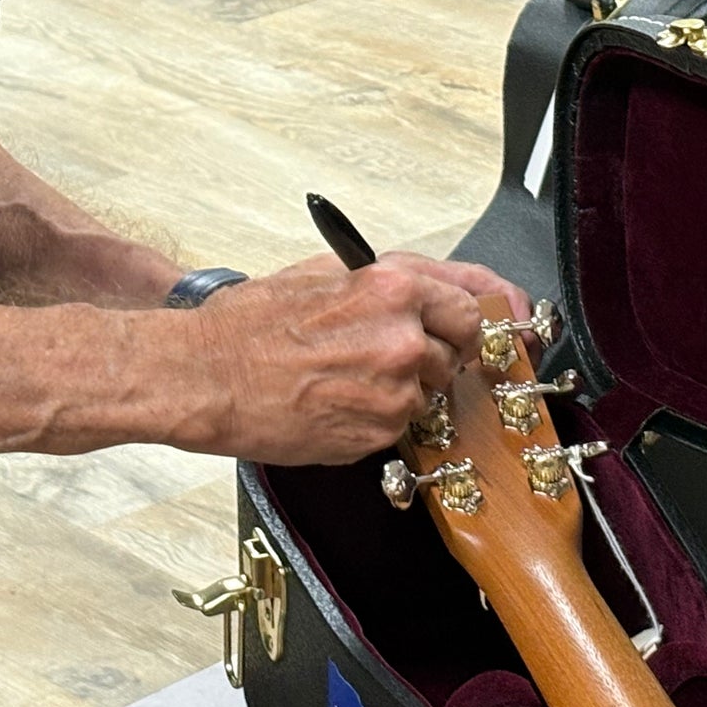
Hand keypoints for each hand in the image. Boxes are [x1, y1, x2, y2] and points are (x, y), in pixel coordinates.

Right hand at [155, 254, 507, 463]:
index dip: (484, 318)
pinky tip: (336, 402)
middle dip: (435, 353)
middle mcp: (402, 337)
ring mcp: (393, 390)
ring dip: (402, 389)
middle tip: (394, 354)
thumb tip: (437, 289)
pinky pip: (399, 426)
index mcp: (392, 288)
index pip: (472, 303)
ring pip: (428, 391)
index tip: (500, 327)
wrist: (206, 376)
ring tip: (346, 377)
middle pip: (457, 350)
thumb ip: (390, 280)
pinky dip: (377, 419)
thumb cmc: (251, 325)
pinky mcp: (377, 433)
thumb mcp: (326, 273)